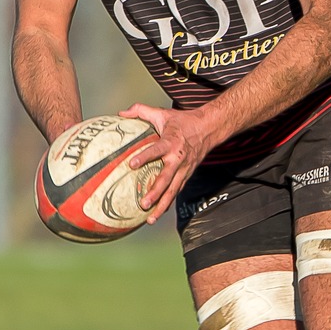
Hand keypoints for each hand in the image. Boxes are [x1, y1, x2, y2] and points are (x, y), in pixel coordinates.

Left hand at [119, 103, 217, 220]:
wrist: (208, 128)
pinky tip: (157, 213)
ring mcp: (184, 169)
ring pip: (173, 190)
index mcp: (171, 142)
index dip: (144, 157)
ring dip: (162, 205)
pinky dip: (167, 203)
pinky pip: (176, 191)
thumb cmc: (183, 121)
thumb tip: (121, 113)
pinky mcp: (187, 175)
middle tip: (143, 203)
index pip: (156, 150)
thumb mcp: (163, 113)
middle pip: (166, 179)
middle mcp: (178, 158)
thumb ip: (141, 111)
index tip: (131, 164)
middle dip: (155, 192)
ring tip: (150, 218)